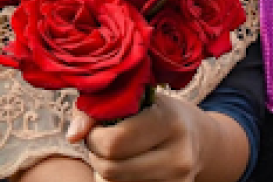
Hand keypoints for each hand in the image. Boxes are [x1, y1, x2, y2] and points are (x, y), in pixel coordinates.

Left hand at [66, 94, 219, 181]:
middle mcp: (179, 155)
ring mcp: (179, 181)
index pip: (114, 142)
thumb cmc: (157, 112)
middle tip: (102, 144)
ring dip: (106, 172)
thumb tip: (72, 135)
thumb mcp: (135, 99)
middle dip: (97, 156)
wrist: (200, 139)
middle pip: (112, 169)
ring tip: (117, 155)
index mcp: (169, 122)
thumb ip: (99, 108)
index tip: (97, 129)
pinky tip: (128, 169)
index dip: (94, 137)